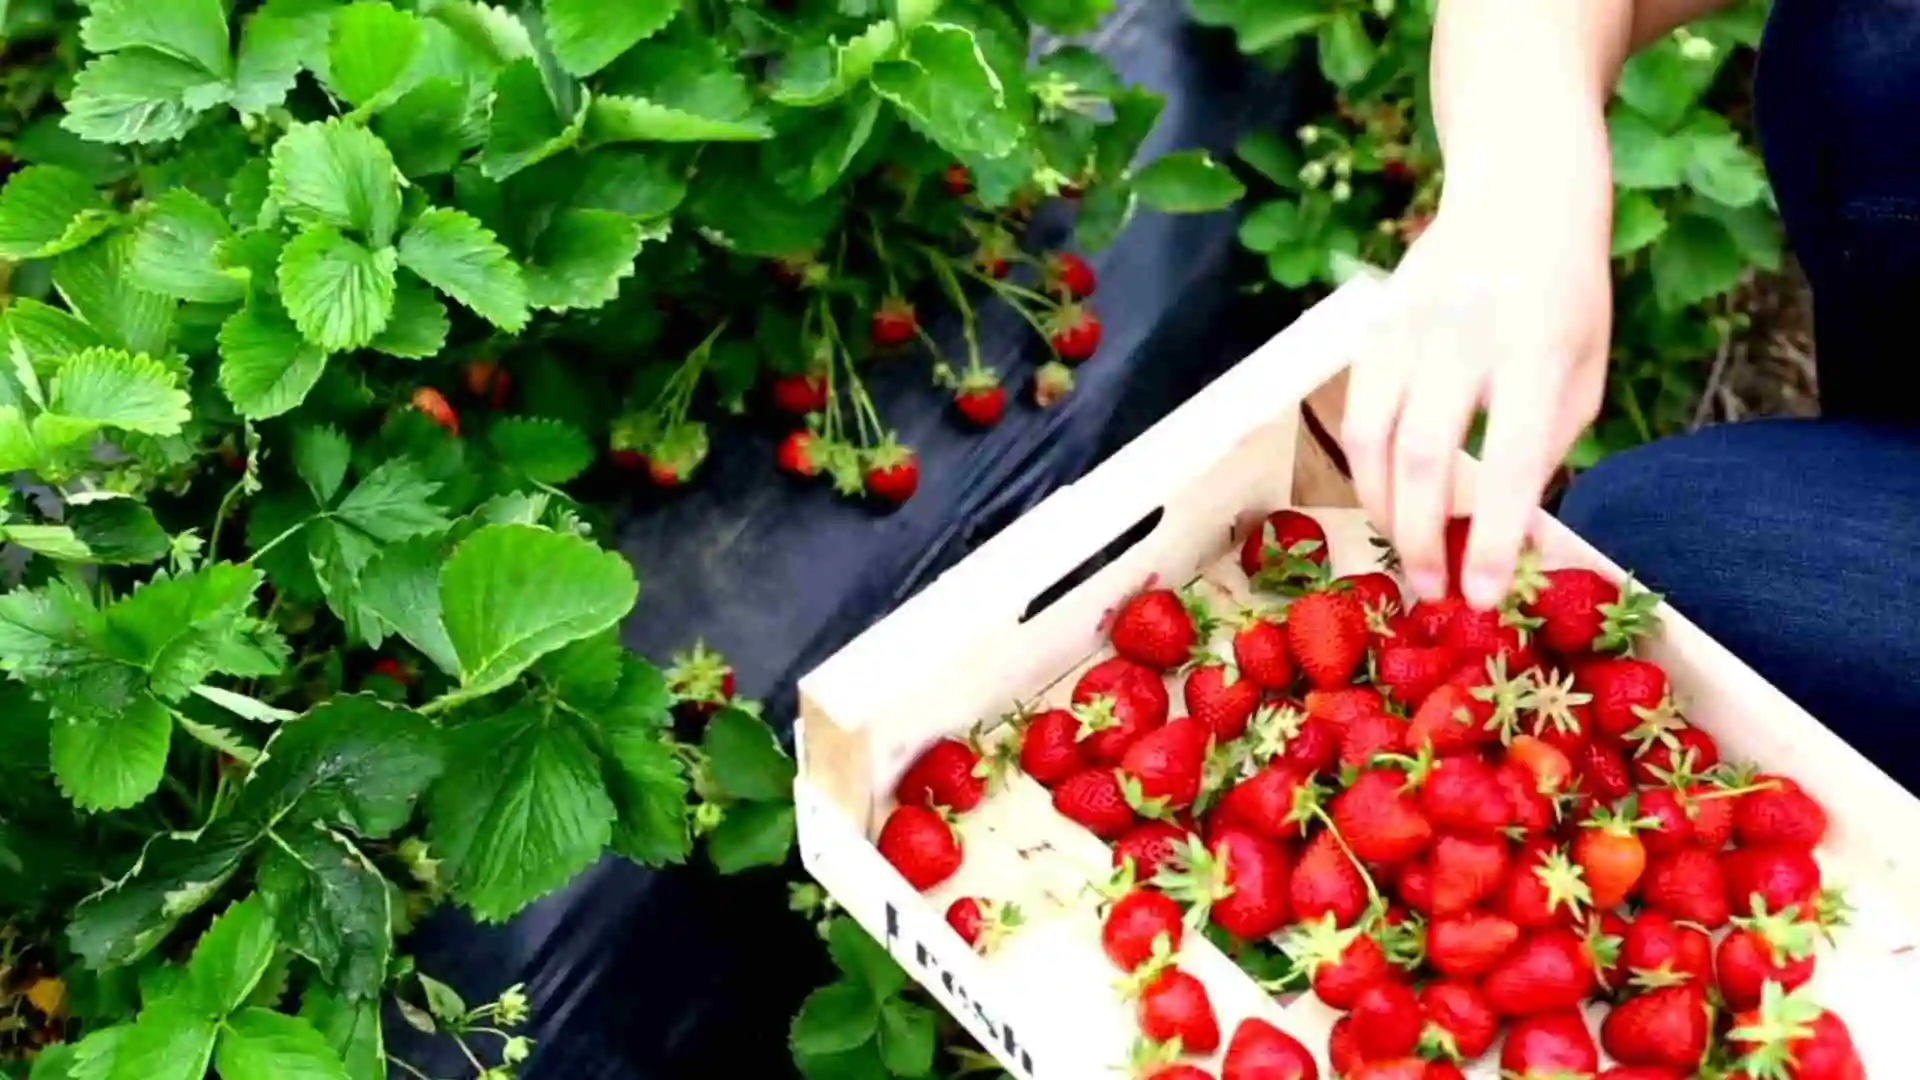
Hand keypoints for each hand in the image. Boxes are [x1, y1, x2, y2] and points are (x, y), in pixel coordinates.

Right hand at [1341, 172, 1612, 609]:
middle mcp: (1464, 335)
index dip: (1492, 535)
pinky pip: (1354, 412)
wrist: (1519, 191)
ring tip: (1404, 552)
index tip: (1480, 595)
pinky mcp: (1373, 326)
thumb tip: (1505, 527)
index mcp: (1536, 346)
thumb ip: (1548, 444)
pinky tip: (1382, 498)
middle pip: (1422, 455)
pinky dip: (1363, 468)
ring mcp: (1408, 327)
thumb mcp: (1586, 368)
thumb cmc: (1568, 292)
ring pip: (1371, 438)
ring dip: (1381, 509)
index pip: (1509, 456)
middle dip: (1421, 537)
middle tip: (1431, 592)